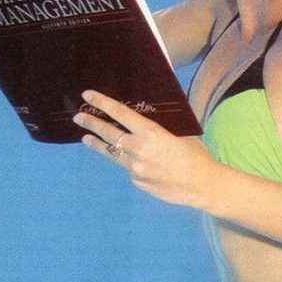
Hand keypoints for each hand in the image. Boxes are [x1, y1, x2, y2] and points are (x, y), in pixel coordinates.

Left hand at [74, 90, 218, 208]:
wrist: (203, 185)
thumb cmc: (196, 155)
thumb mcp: (180, 134)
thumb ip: (158, 130)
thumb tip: (143, 123)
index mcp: (150, 133)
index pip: (121, 114)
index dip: (103, 103)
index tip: (88, 95)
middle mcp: (138, 151)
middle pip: (109, 134)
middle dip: (92, 124)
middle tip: (79, 117)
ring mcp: (136, 169)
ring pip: (113, 154)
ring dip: (99, 144)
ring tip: (87, 138)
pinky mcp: (138, 183)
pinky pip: (130, 169)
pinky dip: (130, 163)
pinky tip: (140, 164)